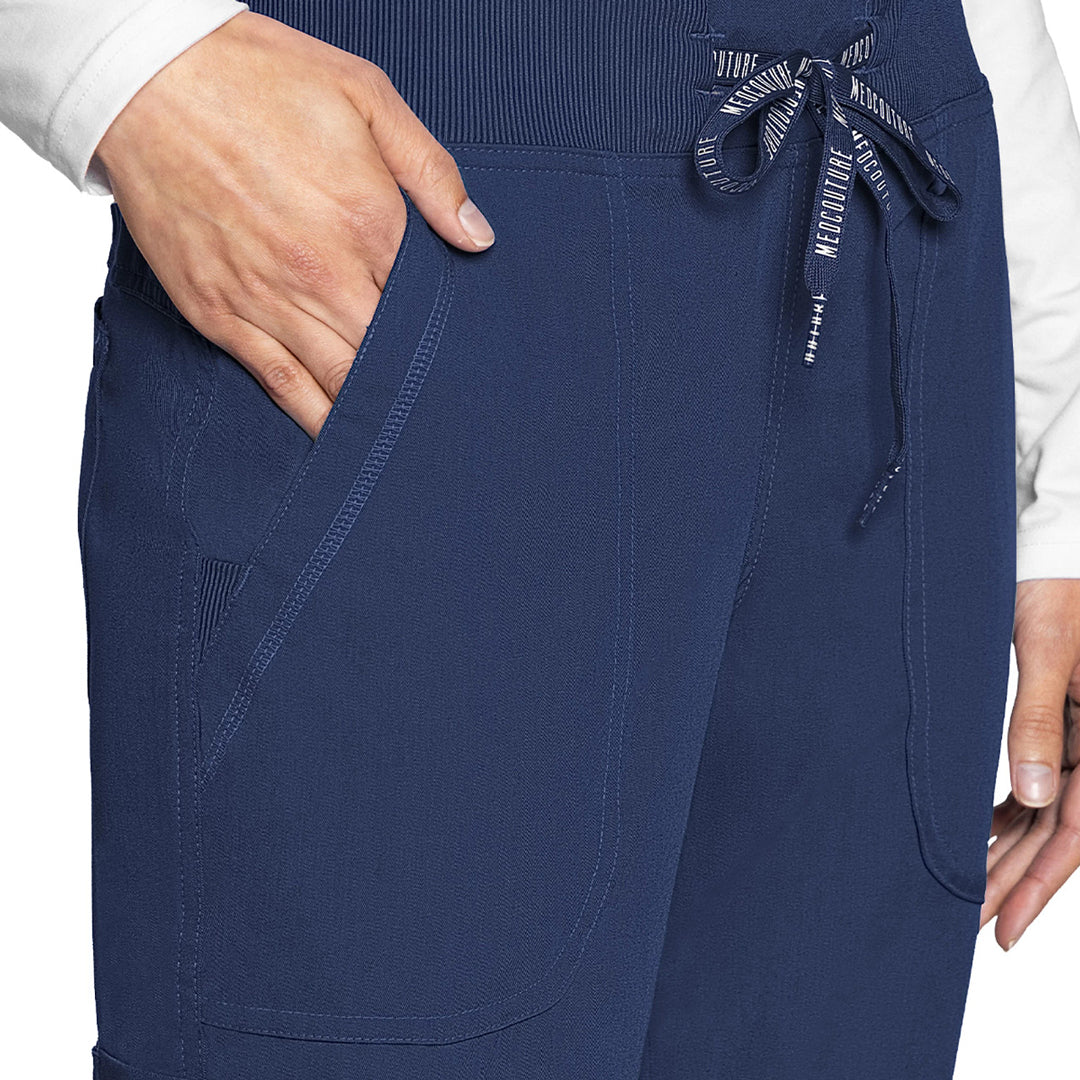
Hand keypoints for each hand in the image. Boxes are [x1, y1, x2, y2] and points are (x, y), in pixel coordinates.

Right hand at [93, 10, 494, 437]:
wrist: (144, 78)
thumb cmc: (259, 79)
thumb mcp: (365, 96)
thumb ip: (431, 172)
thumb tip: (477, 238)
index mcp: (369, 223)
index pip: (427, 311)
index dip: (448, 341)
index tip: (468, 363)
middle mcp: (322, 275)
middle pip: (387, 359)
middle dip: (417, 388)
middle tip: (445, 416)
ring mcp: (266, 301)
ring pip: (338, 383)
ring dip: (372, 412)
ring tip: (404, 439)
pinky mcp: (219, 314)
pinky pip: (277, 384)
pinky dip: (311, 417)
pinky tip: (337, 437)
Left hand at [981, 578, 1079, 947]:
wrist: (1056, 550)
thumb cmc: (1056, 590)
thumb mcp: (1048, 653)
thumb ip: (1041, 722)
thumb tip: (1032, 796)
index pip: (1078, 831)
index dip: (1042, 885)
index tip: (1004, 928)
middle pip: (1058, 832)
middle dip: (1016, 880)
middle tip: (969, 922)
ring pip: (1045, 811)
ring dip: (1010, 851)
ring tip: (968, 888)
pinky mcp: (1061, 723)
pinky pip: (1039, 781)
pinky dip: (1009, 811)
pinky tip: (981, 830)